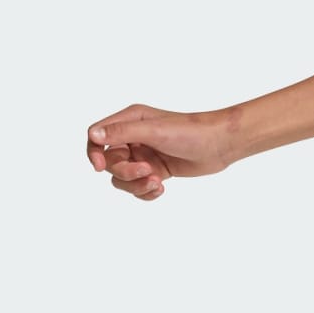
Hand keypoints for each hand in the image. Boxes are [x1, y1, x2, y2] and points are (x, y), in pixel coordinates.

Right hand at [85, 104, 233, 200]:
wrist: (220, 145)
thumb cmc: (190, 131)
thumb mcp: (154, 130)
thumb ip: (122, 132)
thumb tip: (93, 135)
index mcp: (129, 120)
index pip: (97, 136)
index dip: (94, 152)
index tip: (100, 167)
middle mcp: (133, 137)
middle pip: (111, 163)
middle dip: (126, 172)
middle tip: (147, 171)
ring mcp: (144, 155)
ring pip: (123, 179)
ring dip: (137, 185)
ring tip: (157, 183)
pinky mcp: (155, 170)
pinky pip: (139, 187)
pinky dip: (146, 192)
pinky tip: (161, 189)